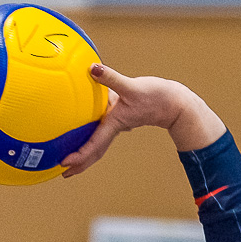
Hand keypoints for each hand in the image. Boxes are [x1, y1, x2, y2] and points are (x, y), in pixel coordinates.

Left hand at [60, 63, 225, 175]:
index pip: (94, 144)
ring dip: (85, 153)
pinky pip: (103, 130)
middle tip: (63, 172)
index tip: (65, 163)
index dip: (79, 155)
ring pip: (98, 142)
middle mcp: (115, 126)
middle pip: (95, 150)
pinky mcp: (122, 117)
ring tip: (71, 160)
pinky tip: (84, 131)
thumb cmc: (158, 97)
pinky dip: (92, 136)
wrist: (177, 104)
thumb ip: (110, 78)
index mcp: (115, 123)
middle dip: (80, 163)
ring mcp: (119, 124)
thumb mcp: (133, 86)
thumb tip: (91, 69)